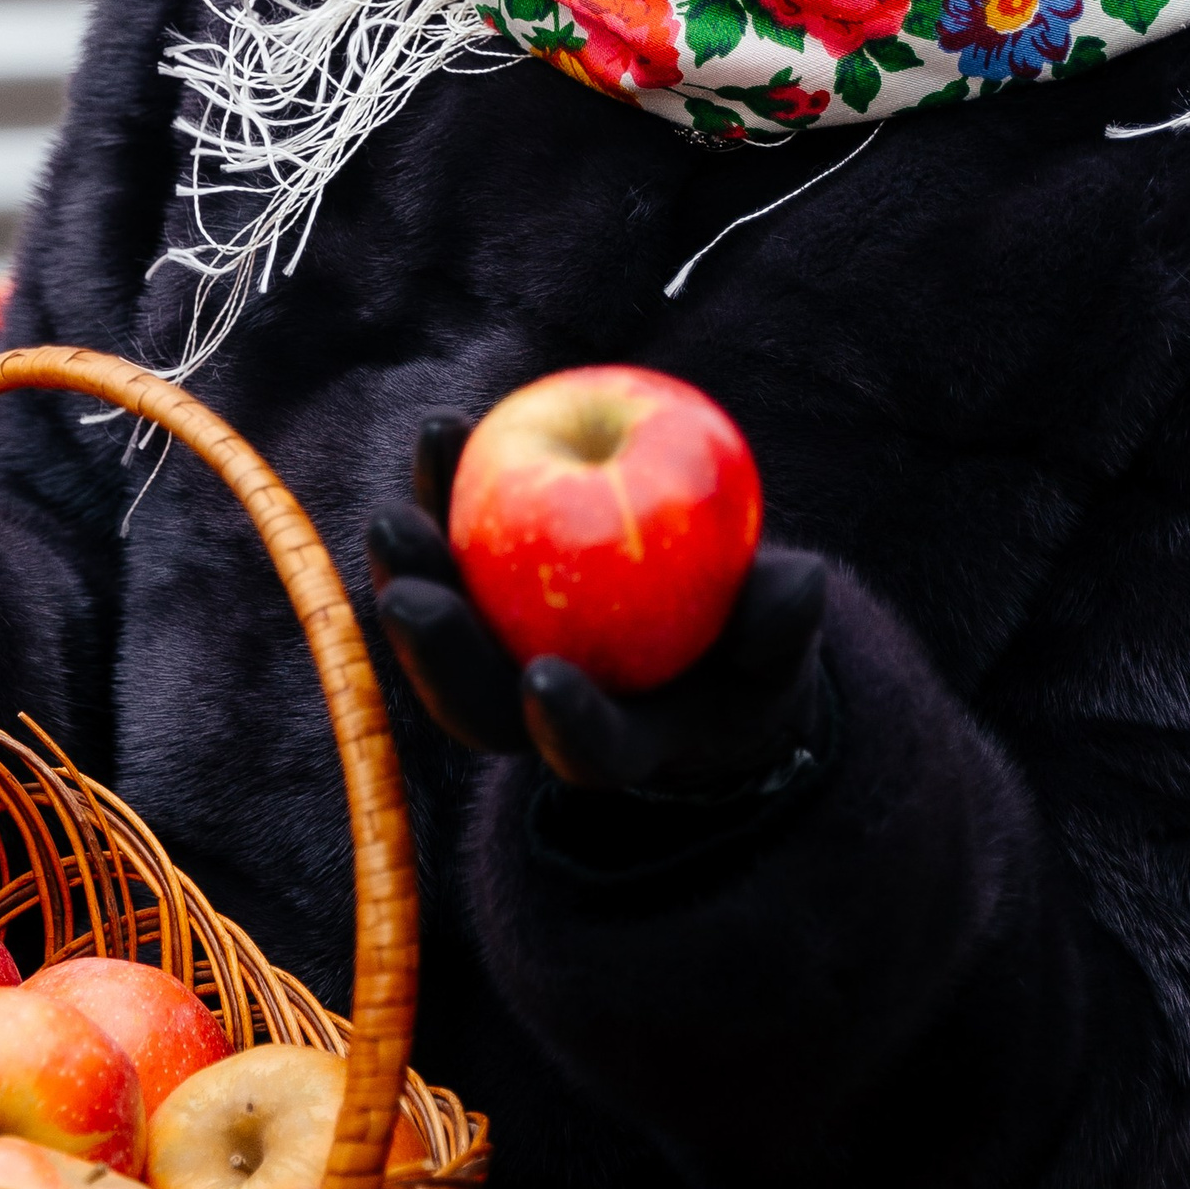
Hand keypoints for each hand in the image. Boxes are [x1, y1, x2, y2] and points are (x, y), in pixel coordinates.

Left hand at [367, 411, 825, 797]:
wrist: (707, 635)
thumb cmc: (753, 646)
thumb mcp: (784, 643)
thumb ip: (784, 621)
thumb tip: (795, 587)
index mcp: (625, 743)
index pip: (589, 751)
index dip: (564, 724)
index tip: (546, 679)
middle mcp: (546, 718)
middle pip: (478, 706)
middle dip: (438, 658)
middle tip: (411, 599)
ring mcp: (506, 665)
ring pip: (443, 641)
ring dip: (413, 582)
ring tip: (394, 522)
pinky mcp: (484, 604)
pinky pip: (452, 559)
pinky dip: (442, 504)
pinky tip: (442, 437)